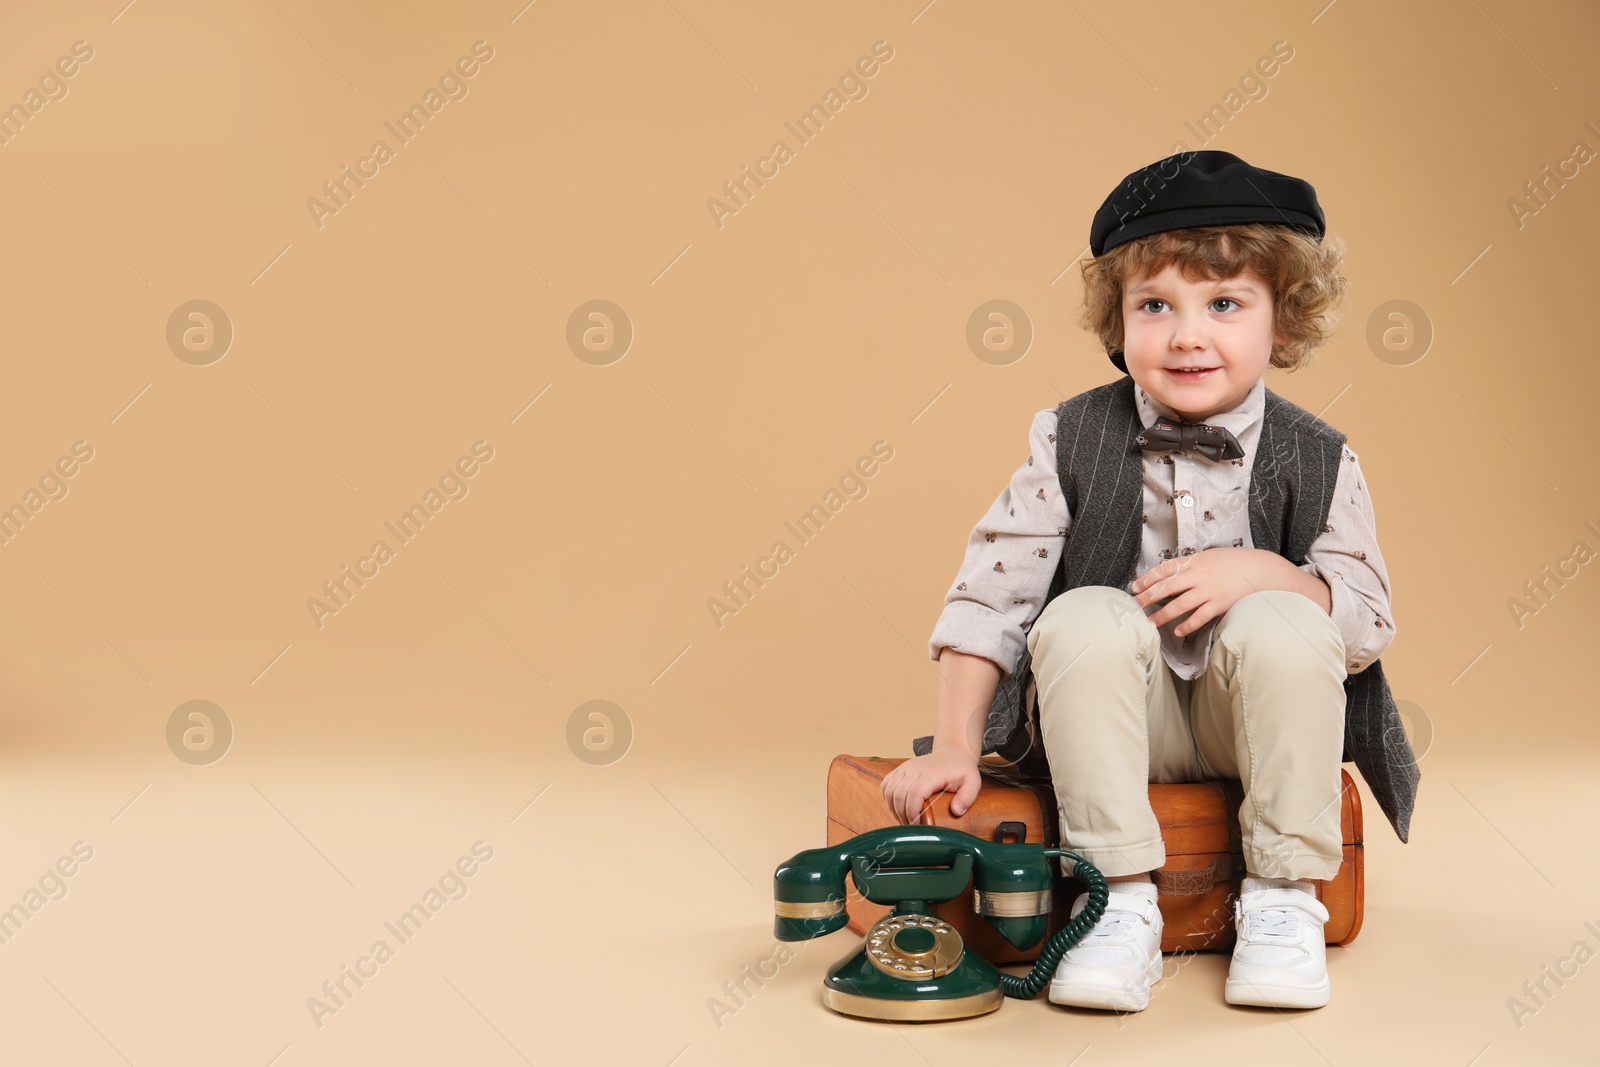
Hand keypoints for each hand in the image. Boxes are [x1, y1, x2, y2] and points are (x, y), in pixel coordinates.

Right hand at [880, 750, 981, 822]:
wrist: (952, 752)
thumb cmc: (962, 769)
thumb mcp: (973, 782)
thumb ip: (967, 797)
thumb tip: (956, 811)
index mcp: (932, 773)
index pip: (915, 793)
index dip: (913, 812)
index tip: (919, 825)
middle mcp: (914, 768)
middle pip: (899, 794)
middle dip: (902, 815)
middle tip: (912, 827)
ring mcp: (905, 767)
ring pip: (889, 790)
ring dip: (894, 809)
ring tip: (905, 820)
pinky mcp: (899, 769)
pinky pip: (886, 785)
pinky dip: (888, 800)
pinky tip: (898, 809)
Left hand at [1129, 547, 1289, 635]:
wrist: (1262, 570)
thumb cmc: (1235, 562)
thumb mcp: (1211, 556)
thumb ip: (1192, 563)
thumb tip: (1171, 570)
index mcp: (1195, 561)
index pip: (1165, 569)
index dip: (1148, 578)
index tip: (1135, 586)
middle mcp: (1199, 575)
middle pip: (1167, 586)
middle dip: (1148, 596)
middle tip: (1135, 605)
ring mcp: (1209, 590)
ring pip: (1180, 604)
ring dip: (1163, 614)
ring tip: (1150, 622)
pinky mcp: (1220, 604)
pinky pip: (1200, 617)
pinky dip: (1188, 625)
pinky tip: (1178, 632)